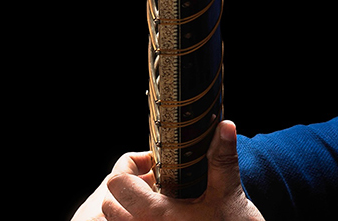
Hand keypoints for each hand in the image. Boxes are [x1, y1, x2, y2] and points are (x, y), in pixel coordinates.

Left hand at [70, 121, 263, 220]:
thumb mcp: (229, 192)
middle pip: (109, 204)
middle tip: (153, 178)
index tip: (152, 161)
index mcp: (158, 215)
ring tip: (156, 197)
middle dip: (125, 186)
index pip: (116, 183)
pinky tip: (163, 212)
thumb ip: (222, 158)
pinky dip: (137, 218)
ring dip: (128, 206)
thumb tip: (226, 126)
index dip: (129, 165)